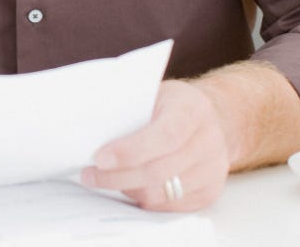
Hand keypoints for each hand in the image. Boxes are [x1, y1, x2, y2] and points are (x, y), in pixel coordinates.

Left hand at [80, 80, 229, 211]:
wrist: (212, 118)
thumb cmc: (171, 105)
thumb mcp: (153, 93)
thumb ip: (129, 109)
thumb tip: (87, 126)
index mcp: (193, 110)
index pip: (165, 136)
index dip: (131, 150)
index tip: (100, 158)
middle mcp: (208, 141)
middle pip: (159, 171)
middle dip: (117, 176)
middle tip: (89, 174)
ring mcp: (212, 170)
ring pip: (160, 193)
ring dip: (126, 188)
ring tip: (103, 179)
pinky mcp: (209, 193)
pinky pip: (167, 206)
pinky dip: (142, 198)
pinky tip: (128, 185)